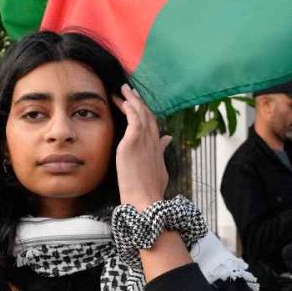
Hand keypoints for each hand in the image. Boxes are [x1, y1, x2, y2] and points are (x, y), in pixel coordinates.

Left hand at [113, 84, 171, 209]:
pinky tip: (124, 101)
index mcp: (157, 147)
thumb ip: (162, 151)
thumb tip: (168, 138)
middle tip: (128, 90)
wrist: (145, 201)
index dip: (145, 110)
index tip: (136, 102)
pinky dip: (130, 109)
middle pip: (147, 114)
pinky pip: (133, 120)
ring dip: (132, 99)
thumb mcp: (160, 168)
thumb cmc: (150, 190)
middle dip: (138, 100)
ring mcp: (144, 141)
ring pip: (140, 113)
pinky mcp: (132, 144)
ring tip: (123, 90)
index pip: (152, 123)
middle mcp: (153, 141)